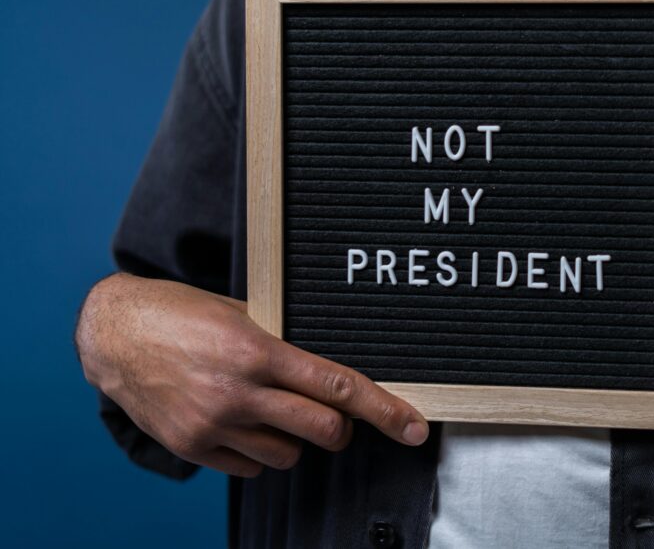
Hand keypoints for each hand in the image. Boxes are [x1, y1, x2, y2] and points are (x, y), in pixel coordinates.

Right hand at [75, 273, 428, 477]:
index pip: (338, 388)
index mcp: (257, 351)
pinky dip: (259, 452)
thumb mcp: (241, 311)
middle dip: (342, 430)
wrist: (113, 333)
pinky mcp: (192, 447)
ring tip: (272, 409)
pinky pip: (251, 469)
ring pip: (289, 456)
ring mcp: (213, 425)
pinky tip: (245, 423)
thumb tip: (334, 365)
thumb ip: (285, 339)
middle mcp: (238, 393)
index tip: (413, 428)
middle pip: (324, 432)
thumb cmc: (182, 312)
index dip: (384, 410)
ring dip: (296, 439)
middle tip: (336, 417)